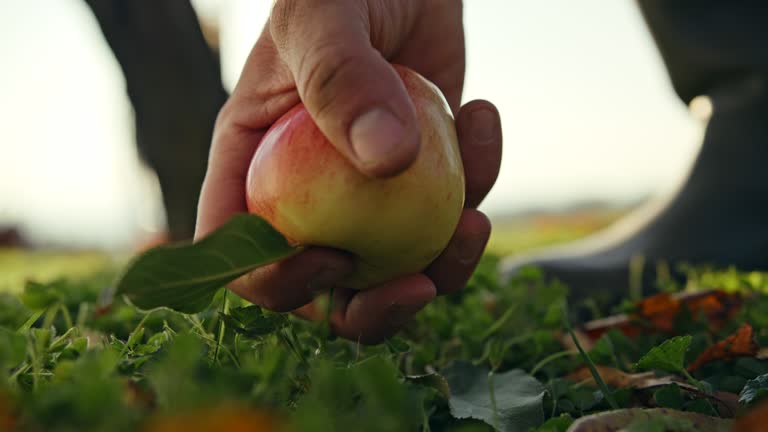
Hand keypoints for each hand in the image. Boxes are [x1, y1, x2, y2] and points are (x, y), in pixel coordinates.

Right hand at [196, 0, 501, 342]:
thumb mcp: (324, 15)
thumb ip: (341, 79)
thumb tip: (387, 162)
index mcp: (253, 169)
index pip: (242, 253)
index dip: (277, 281)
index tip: (336, 258)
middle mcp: (306, 196)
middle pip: (322, 289)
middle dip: (370, 311)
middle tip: (420, 287)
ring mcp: (366, 196)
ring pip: (394, 270)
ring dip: (443, 266)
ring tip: (476, 219)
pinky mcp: (420, 181)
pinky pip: (447, 214)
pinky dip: (478, 182)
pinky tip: (480, 117)